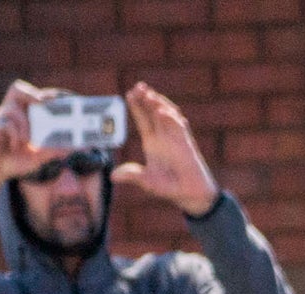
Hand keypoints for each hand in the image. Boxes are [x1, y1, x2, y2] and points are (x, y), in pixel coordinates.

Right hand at [0, 81, 62, 212]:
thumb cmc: (15, 161)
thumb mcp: (40, 156)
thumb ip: (57, 150)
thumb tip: (81, 146)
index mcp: (24, 115)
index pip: (34, 96)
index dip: (47, 94)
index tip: (63, 97)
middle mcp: (11, 113)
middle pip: (17, 88)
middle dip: (32, 93)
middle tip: (44, 102)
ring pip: (12, 109)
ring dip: (24, 124)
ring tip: (28, 142)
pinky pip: (5, 124)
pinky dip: (14, 135)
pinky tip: (15, 147)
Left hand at [111, 83, 218, 215]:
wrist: (191, 196)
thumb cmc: (170, 188)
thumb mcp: (146, 182)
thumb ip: (132, 176)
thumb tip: (113, 176)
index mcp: (152, 143)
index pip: (142, 119)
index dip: (136, 106)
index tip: (129, 93)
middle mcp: (164, 137)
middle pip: (153, 112)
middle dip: (147, 98)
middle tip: (139, 86)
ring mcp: (176, 139)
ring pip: (168, 115)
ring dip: (159, 104)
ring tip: (149, 95)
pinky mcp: (186, 144)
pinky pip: (179, 127)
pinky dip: (171, 118)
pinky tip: (162, 112)